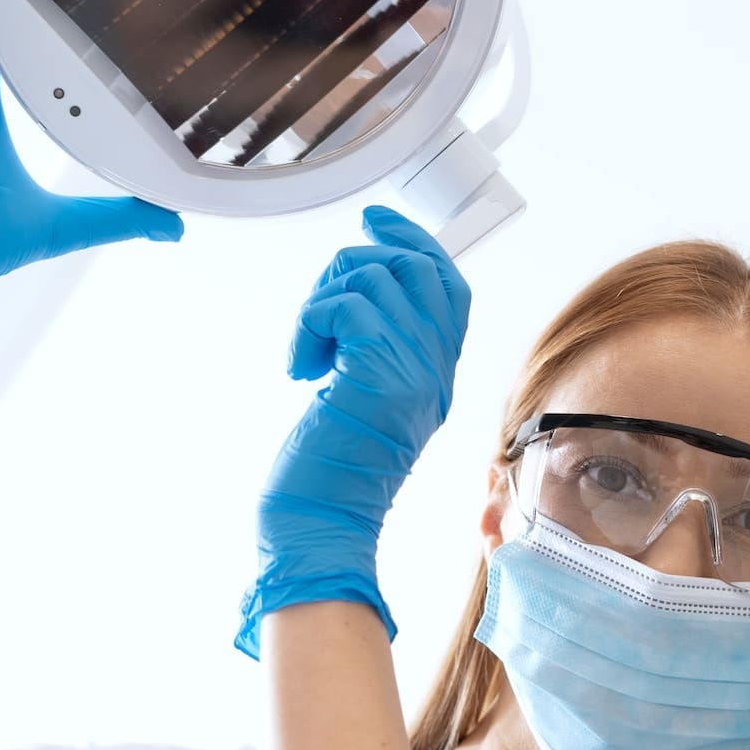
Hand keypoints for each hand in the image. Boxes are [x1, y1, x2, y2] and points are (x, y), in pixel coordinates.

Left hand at [237, 206, 470, 658]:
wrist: (320, 527)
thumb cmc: (329, 476)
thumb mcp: (366, 401)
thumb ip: (377, 351)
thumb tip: (356, 293)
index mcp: (436, 375)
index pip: (448, 284)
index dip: (414, 242)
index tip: (375, 222)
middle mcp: (434, 370)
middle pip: (415, 267)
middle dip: (356, 265)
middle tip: (322, 307)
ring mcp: (412, 371)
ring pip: (373, 277)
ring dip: (321, 301)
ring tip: (309, 350)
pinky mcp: (378, 375)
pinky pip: (344, 304)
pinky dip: (308, 325)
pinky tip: (301, 366)